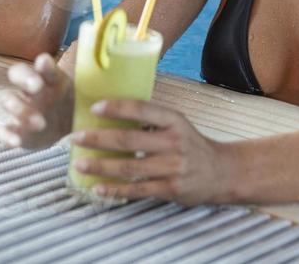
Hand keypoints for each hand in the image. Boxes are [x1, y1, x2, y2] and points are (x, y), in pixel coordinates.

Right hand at [0, 54, 74, 149]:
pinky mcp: (16, 132)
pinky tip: (16, 142)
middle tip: (37, 87)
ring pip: (8, 100)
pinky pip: (4, 132)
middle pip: (17, 75)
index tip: (45, 63)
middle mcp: (29, 89)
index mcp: (47, 77)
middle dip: (25, 78)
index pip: (41, 62)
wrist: (70, 132)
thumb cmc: (72, 105)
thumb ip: (70, 81)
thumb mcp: (77, 91)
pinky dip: (7, 136)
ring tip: (40, 123)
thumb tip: (67, 56)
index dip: (40, 63)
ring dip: (20, 109)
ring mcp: (20, 110)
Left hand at [67, 100, 235, 203]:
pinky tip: (98, 188)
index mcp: (174, 120)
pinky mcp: (171, 189)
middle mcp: (174, 142)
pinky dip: (116, 190)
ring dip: (101, 166)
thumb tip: (111, 113)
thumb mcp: (177, 124)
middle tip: (75, 138)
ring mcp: (173, 167)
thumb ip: (151, 120)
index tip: (94, 108)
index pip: (142, 109)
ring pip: (129, 167)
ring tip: (79, 164)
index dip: (117, 108)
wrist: (222, 172)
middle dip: (98, 139)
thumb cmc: (192, 144)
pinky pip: (137, 190)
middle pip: (129, 140)